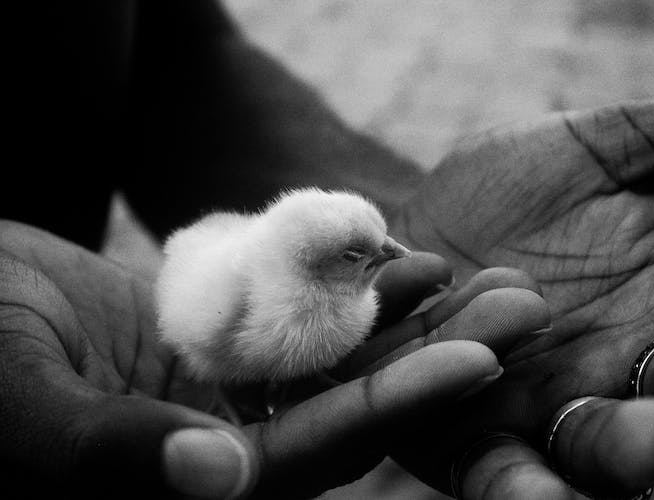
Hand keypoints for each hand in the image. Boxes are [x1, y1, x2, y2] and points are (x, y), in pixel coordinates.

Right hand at [0, 221, 545, 498]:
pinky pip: (306, 318)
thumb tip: (217, 479)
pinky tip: (410, 255)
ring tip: (488, 276)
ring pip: (341, 362)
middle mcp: (229, 453)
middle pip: (354, 410)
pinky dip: (354, 289)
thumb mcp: (22, 399)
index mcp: (189, 489)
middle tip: (523, 307)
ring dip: (414, 320)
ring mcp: (234, 397)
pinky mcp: (230, 346)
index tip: (478, 360)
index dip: (396, 408)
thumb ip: (108, 451)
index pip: (314, 457)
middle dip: (438, 359)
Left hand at [381, 66, 653, 497]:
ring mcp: (551, 415)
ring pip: (601, 453)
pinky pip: (503, 477)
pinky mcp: (476, 442)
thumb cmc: (513, 193)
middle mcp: (625, 374)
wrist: (418, 228)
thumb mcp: (605, 150)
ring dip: (629, 454)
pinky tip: (537, 494)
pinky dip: (524, 490)